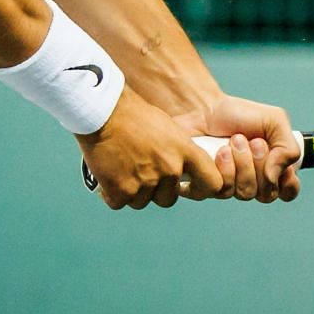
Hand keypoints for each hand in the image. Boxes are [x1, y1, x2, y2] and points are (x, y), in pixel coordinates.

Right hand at [77, 89, 225, 208]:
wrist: (102, 111)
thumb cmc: (131, 113)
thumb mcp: (166, 127)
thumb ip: (177, 150)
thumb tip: (179, 168)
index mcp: (184, 151)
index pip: (212, 182)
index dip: (202, 188)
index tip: (189, 186)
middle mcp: (169, 169)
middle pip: (168, 198)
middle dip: (154, 189)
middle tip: (138, 171)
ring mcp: (146, 182)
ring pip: (142, 201)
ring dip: (132, 191)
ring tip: (120, 169)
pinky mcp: (121, 190)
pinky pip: (119, 202)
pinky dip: (111, 193)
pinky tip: (107, 175)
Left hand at [179, 95, 301, 202]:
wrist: (204, 108)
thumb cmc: (239, 114)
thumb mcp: (275, 121)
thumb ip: (288, 149)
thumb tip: (274, 177)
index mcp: (273, 168)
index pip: (288, 192)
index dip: (287, 181)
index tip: (279, 160)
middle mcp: (254, 182)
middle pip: (267, 195)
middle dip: (261, 164)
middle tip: (253, 141)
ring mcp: (232, 186)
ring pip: (245, 193)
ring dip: (243, 163)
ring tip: (234, 140)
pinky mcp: (210, 186)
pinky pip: (223, 191)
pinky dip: (225, 168)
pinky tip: (220, 151)